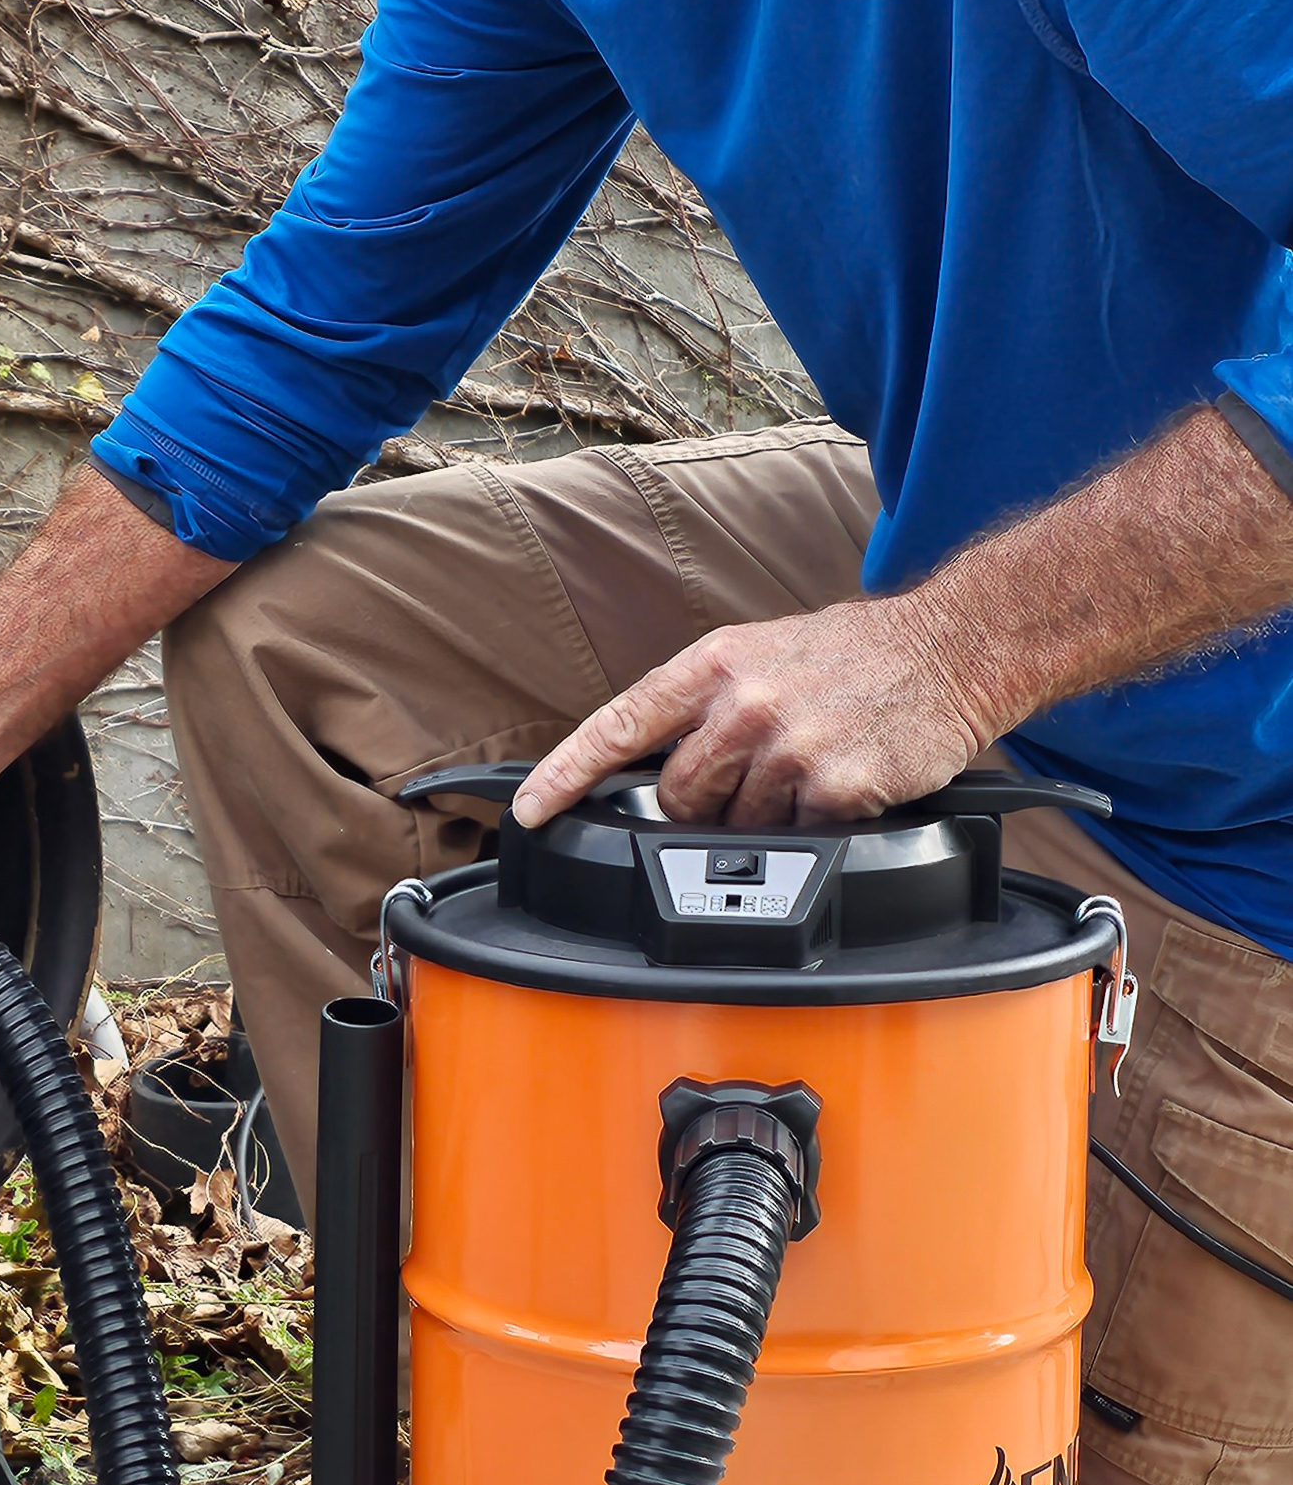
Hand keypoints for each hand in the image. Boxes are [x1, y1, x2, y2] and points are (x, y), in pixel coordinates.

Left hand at [509, 592, 996, 829]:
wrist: (955, 647)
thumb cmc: (855, 656)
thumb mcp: (761, 655)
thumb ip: (702, 707)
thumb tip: (650, 772)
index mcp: (713, 665)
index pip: (617, 727)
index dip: (563, 775)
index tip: (529, 812)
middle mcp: (743, 703)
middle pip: (677, 797)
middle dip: (703, 805)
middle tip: (755, 777)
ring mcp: (789, 746)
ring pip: (735, 827)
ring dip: (766, 818)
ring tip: (809, 771)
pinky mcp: (835, 785)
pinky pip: (799, 837)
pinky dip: (818, 825)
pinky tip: (843, 786)